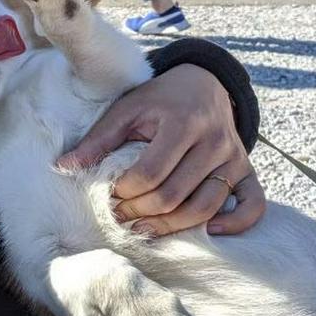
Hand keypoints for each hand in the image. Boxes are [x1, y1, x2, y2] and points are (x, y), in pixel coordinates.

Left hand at [59, 64, 265, 236]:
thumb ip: (97, 140)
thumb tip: (62, 167)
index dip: (125, 192)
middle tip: (120, 216)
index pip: (150, 174)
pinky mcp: (247, 170)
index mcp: (183, 123)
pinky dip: (236, 223)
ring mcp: (234, 158)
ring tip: (143, 228)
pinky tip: (209, 232)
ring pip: (206, 207)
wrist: (204, 84)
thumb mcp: (126, 110)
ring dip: (172, 226)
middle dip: (141, 212)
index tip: (109, 194)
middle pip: (175, 196)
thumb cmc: (159, 100)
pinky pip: (253, 204)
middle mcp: (214, 141)